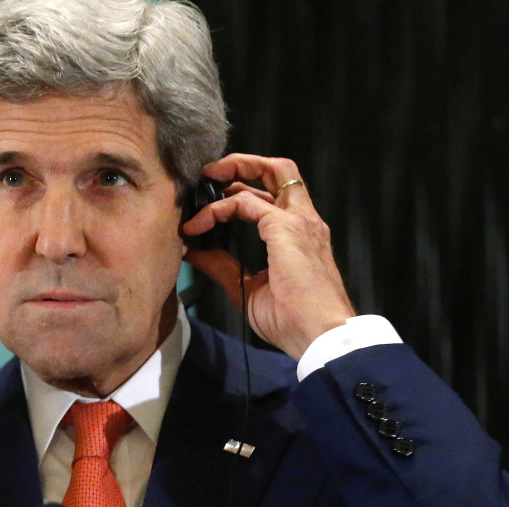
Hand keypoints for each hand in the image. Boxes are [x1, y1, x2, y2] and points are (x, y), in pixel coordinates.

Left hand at [182, 154, 355, 360]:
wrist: (319, 336)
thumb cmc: (292, 319)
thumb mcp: (248, 288)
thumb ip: (223, 266)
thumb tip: (194, 251)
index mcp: (300, 233)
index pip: (274, 193)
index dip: (241, 191)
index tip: (209, 208)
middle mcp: (304, 219)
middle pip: (279, 169)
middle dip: (241, 163)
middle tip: (208, 175)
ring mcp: (298, 220)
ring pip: (270, 171)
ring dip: (231, 172)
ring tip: (200, 185)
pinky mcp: (286, 227)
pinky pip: (245, 203)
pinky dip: (218, 209)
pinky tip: (198, 225)